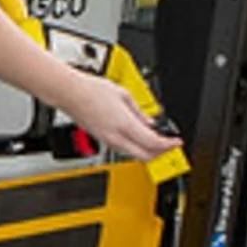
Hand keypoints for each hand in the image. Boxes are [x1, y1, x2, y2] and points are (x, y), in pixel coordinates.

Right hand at [55, 72, 178, 162]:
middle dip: (160, 154)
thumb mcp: (123, 95)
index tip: (176, 142)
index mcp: (124, 124)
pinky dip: (135, 147)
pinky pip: (124, 149)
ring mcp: (108, 140)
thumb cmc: (91, 89)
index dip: (169, 145)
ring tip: (156, 141)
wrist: (70, 93)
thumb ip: (139, 112)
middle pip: (145, 156)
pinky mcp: (102, 140)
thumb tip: (149, 122)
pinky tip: (138, 138)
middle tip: (169, 146)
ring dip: (147, 151)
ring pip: (134, 155)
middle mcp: (116, 137)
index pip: (153, 143)